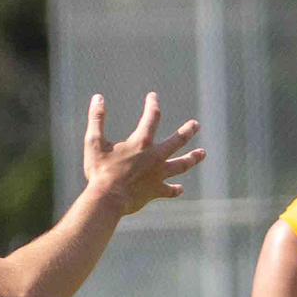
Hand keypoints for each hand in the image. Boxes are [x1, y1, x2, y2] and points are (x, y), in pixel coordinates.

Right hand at [82, 95, 207, 215]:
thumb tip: (98, 98)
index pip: (151, 117)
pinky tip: (180, 189)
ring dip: (192, 158)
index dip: (153, 105)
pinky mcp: (155, 191)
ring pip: (180, 165)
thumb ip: (96, 119)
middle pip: (177, 141)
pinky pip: (168, 190)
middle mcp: (155, 157)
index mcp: (141, 143)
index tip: (153, 96)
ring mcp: (158, 174)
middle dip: (187, 131)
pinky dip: (174, 190)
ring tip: (202, 153)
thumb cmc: (100, 171)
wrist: (108, 199)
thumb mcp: (94, 142)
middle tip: (196, 125)